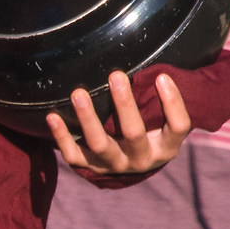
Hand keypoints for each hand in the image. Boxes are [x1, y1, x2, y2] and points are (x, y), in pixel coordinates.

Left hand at [46, 68, 190, 180]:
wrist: (132, 162)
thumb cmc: (152, 128)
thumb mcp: (164, 119)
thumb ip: (161, 97)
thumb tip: (157, 60)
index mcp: (166, 147)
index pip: (177, 127)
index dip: (172, 103)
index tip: (162, 76)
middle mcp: (142, 159)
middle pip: (134, 133)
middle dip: (124, 104)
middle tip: (116, 75)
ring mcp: (115, 166)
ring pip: (100, 145)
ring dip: (88, 118)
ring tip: (78, 93)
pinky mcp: (92, 168)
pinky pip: (74, 156)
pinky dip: (61, 137)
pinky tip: (52, 117)